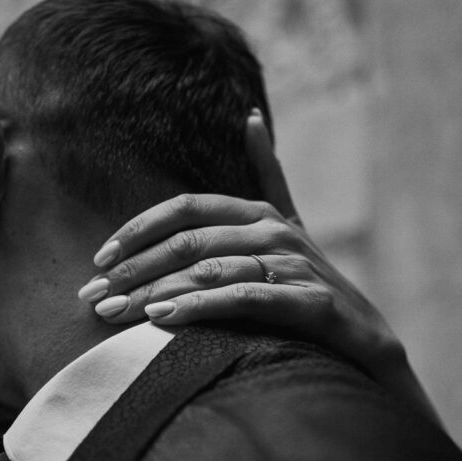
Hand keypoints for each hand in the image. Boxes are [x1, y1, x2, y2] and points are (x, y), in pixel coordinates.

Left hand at [77, 111, 438, 423]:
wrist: (369, 341)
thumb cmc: (313, 287)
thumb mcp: (291, 227)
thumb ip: (269, 177)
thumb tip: (253, 119)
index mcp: (261, 212)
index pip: (186, 208)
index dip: (138, 229)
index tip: (100, 258)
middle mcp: (276, 231)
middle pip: (188, 242)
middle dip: (132, 270)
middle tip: (92, 297)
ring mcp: (294, 265)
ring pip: (208, 270)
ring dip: (153, 292)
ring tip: (113, 314)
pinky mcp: (310, 302)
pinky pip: (243, 299)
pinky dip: (199, 306)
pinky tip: (163, 318)